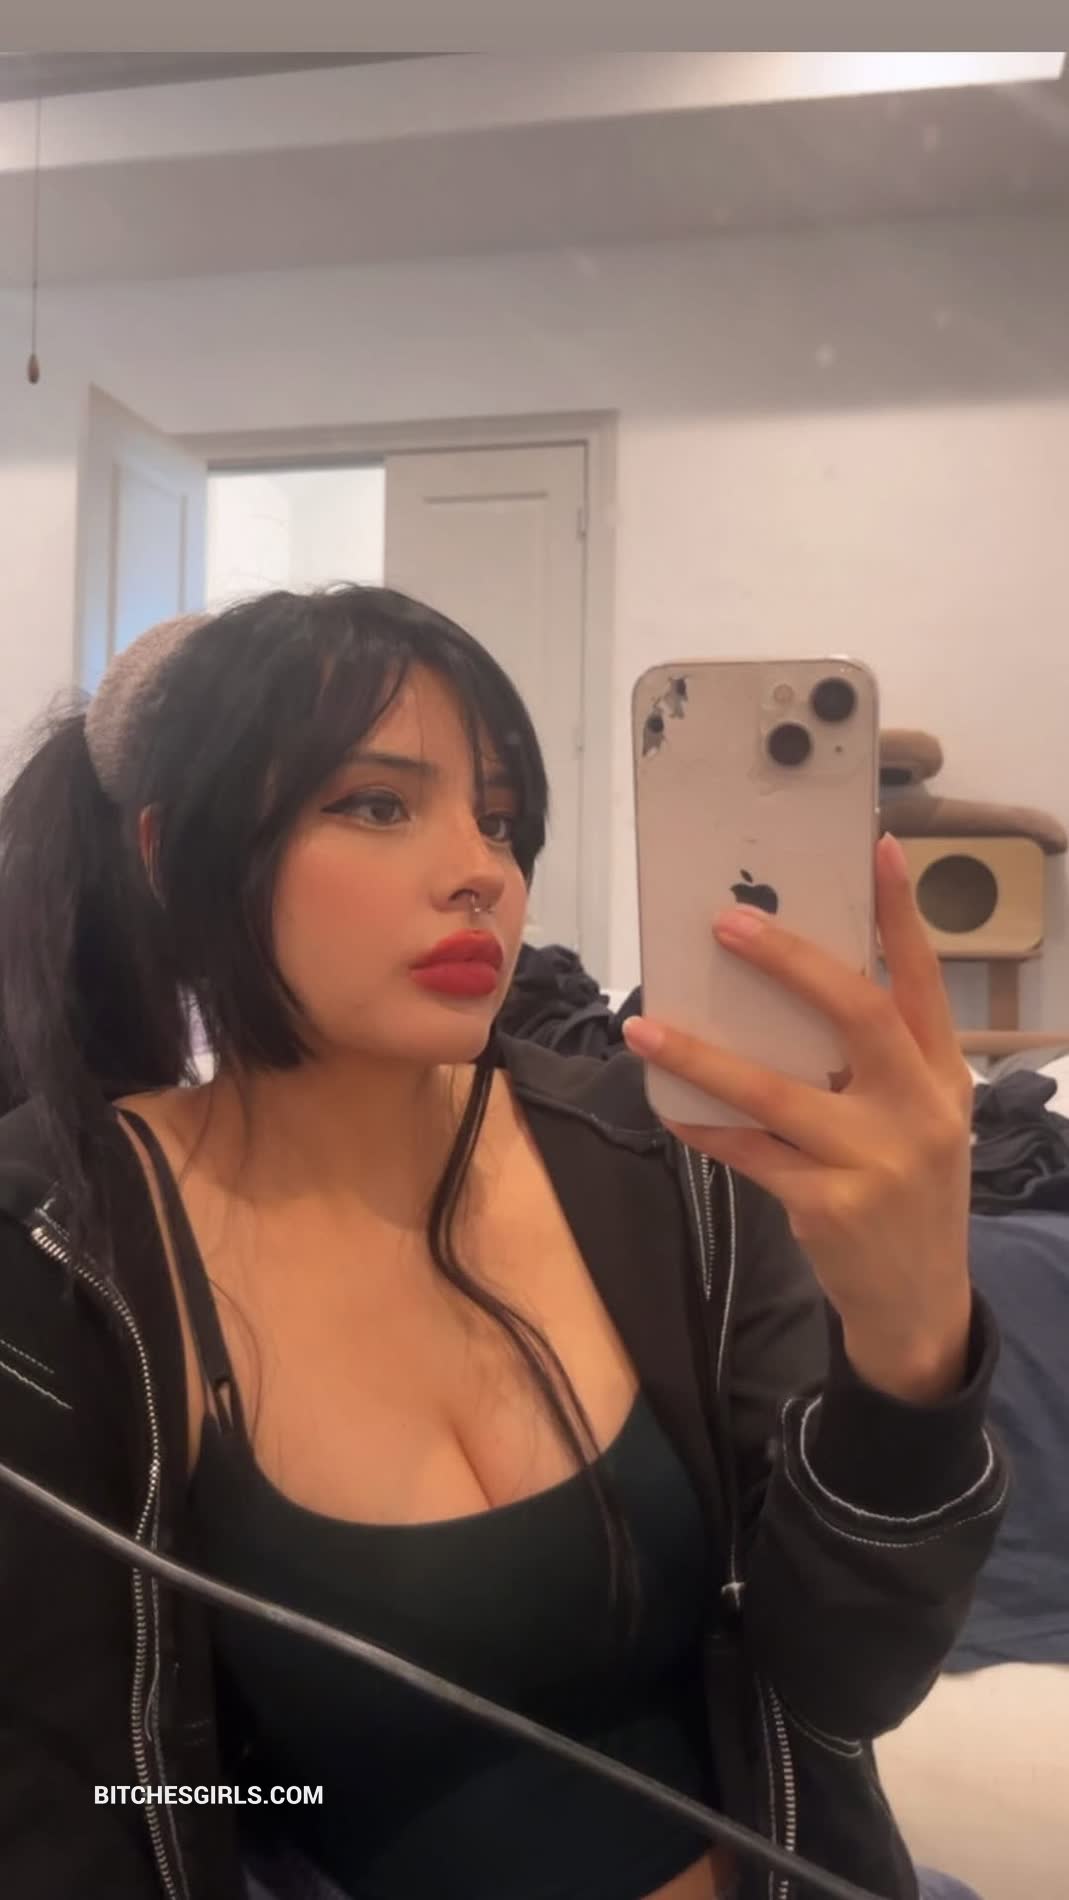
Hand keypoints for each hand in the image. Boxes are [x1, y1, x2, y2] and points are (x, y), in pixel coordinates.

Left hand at [623, 834, 975, 1402]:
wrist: (920, 1308)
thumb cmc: (906, 1192)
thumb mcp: (918, 1121)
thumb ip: (874, 1065)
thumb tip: (783, 995)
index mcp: (943, 1075)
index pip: (925, 979)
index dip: (903, 914)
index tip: (879, 847)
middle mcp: (919, 1109)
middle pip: (855, 1013)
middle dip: (788, 961)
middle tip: (725, 922)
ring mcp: (876, 1160)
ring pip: (775, 1090)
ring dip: (702, 1055)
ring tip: (644, 1027)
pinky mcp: (830, 1206)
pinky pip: (748, 1153)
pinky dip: (705, 1127)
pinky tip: (669, 1107)